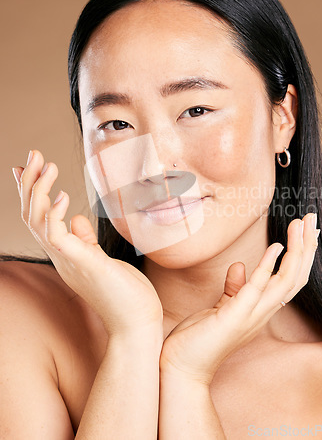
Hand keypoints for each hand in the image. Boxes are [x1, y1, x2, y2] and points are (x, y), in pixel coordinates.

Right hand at [12, 149, 162, 336]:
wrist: (138, 323)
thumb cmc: (126, 293)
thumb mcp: (102, 260)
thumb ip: (86, 240)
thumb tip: (76, 219)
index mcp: (67, 254)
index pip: (40, 219)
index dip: (31, 193)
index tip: (26, 168)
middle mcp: (61, 257)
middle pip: (31, 215)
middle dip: (30, 183)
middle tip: (33, 154)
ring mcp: (68, 261)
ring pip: (36, 221)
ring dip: (38, 190)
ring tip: (46, 164)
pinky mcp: (82, 264)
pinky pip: (56, 236)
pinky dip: (54, 213)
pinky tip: (63, 194)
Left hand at [159, 214, 318, 384]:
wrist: (182, 367)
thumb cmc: (201, 338)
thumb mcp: (222, 307)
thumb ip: (235, 288)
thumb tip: (239, 265)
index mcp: (261, 308)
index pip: (291, 279)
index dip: (302, 255)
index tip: (305, 230)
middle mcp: (263, 312)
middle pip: (297, 277)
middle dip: (307, 247)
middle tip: (311, 219)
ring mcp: (251, 316)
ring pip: (287, 281)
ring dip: (297, 252)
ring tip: (301, 225)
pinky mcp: (235, 317)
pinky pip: (257, 288)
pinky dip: (268, 266)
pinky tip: (276, 247)